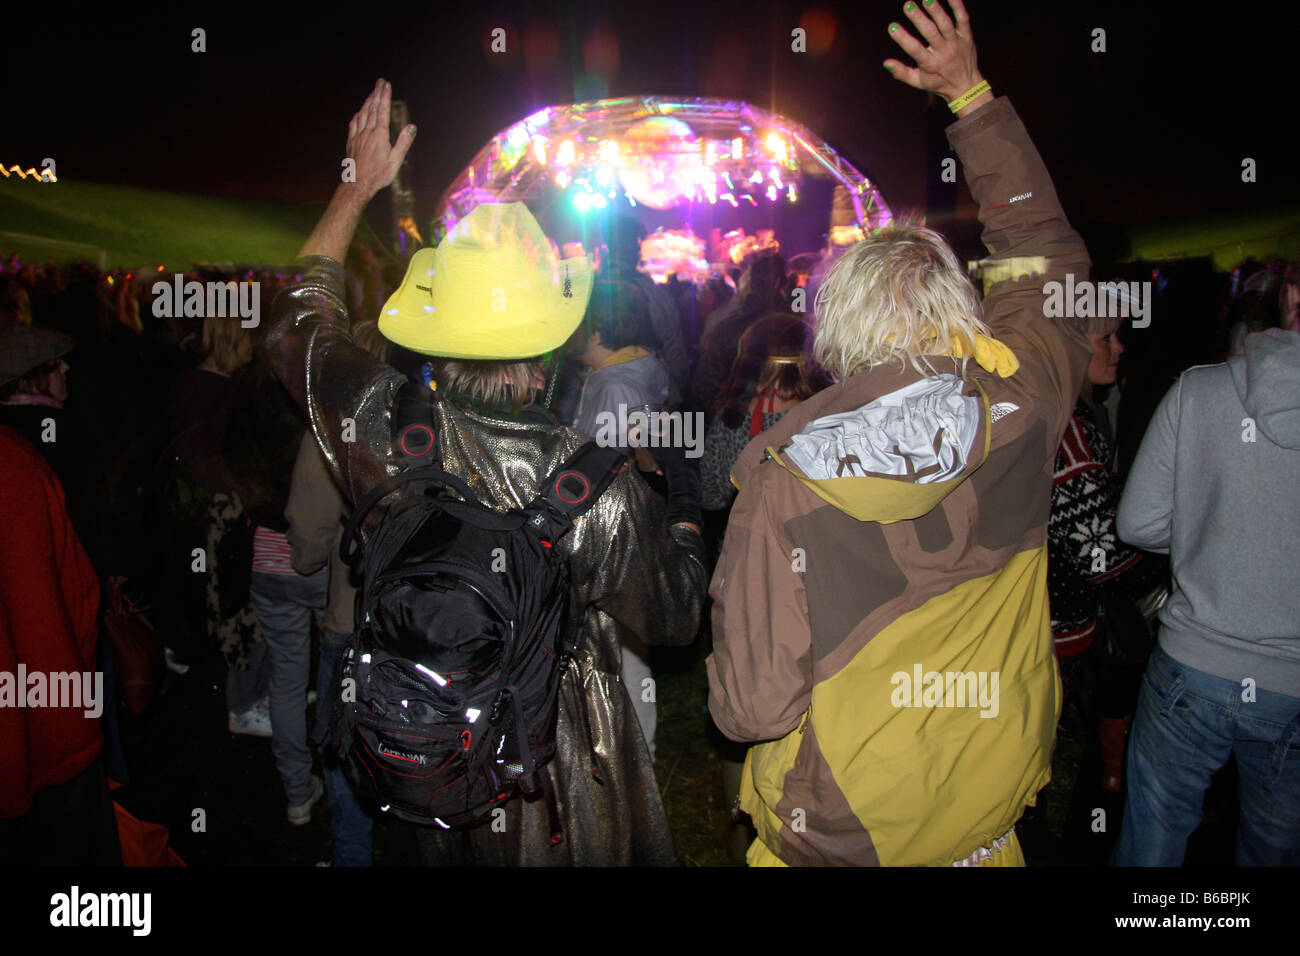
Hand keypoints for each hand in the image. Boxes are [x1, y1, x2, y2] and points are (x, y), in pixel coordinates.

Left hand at [345, 78, 415, 200]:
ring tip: (372, 92)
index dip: (385, 96)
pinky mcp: (351, 141)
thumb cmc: (378, 175)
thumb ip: (403, 142)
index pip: (383, 111)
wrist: (358, 184)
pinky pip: (354, 123)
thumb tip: (411, 127)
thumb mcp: (396, 161)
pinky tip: (359, 112)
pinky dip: (358, 114)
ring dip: (368, 101)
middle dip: (377, 93)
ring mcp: (358, 136)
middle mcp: (368, 132)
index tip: (387, 85)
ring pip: (362, 113)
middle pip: (372, 108)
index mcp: (380, 135)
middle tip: (380, 81)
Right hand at [882, 0, 985, 105]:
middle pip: (930, 33)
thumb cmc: (938, 82)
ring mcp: (956, 43)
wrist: (967, 86)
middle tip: (908, 5)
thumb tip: (886, 62)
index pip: (915, 50)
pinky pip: (963, 18)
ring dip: (936, 10)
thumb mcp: (918, 82)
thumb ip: (902, 72)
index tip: (892, 27)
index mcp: (930, 64)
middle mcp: (944, 52)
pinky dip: (957, 6)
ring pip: (946, 24)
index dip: (903, 38)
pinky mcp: (966, 35)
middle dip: (919, 18)